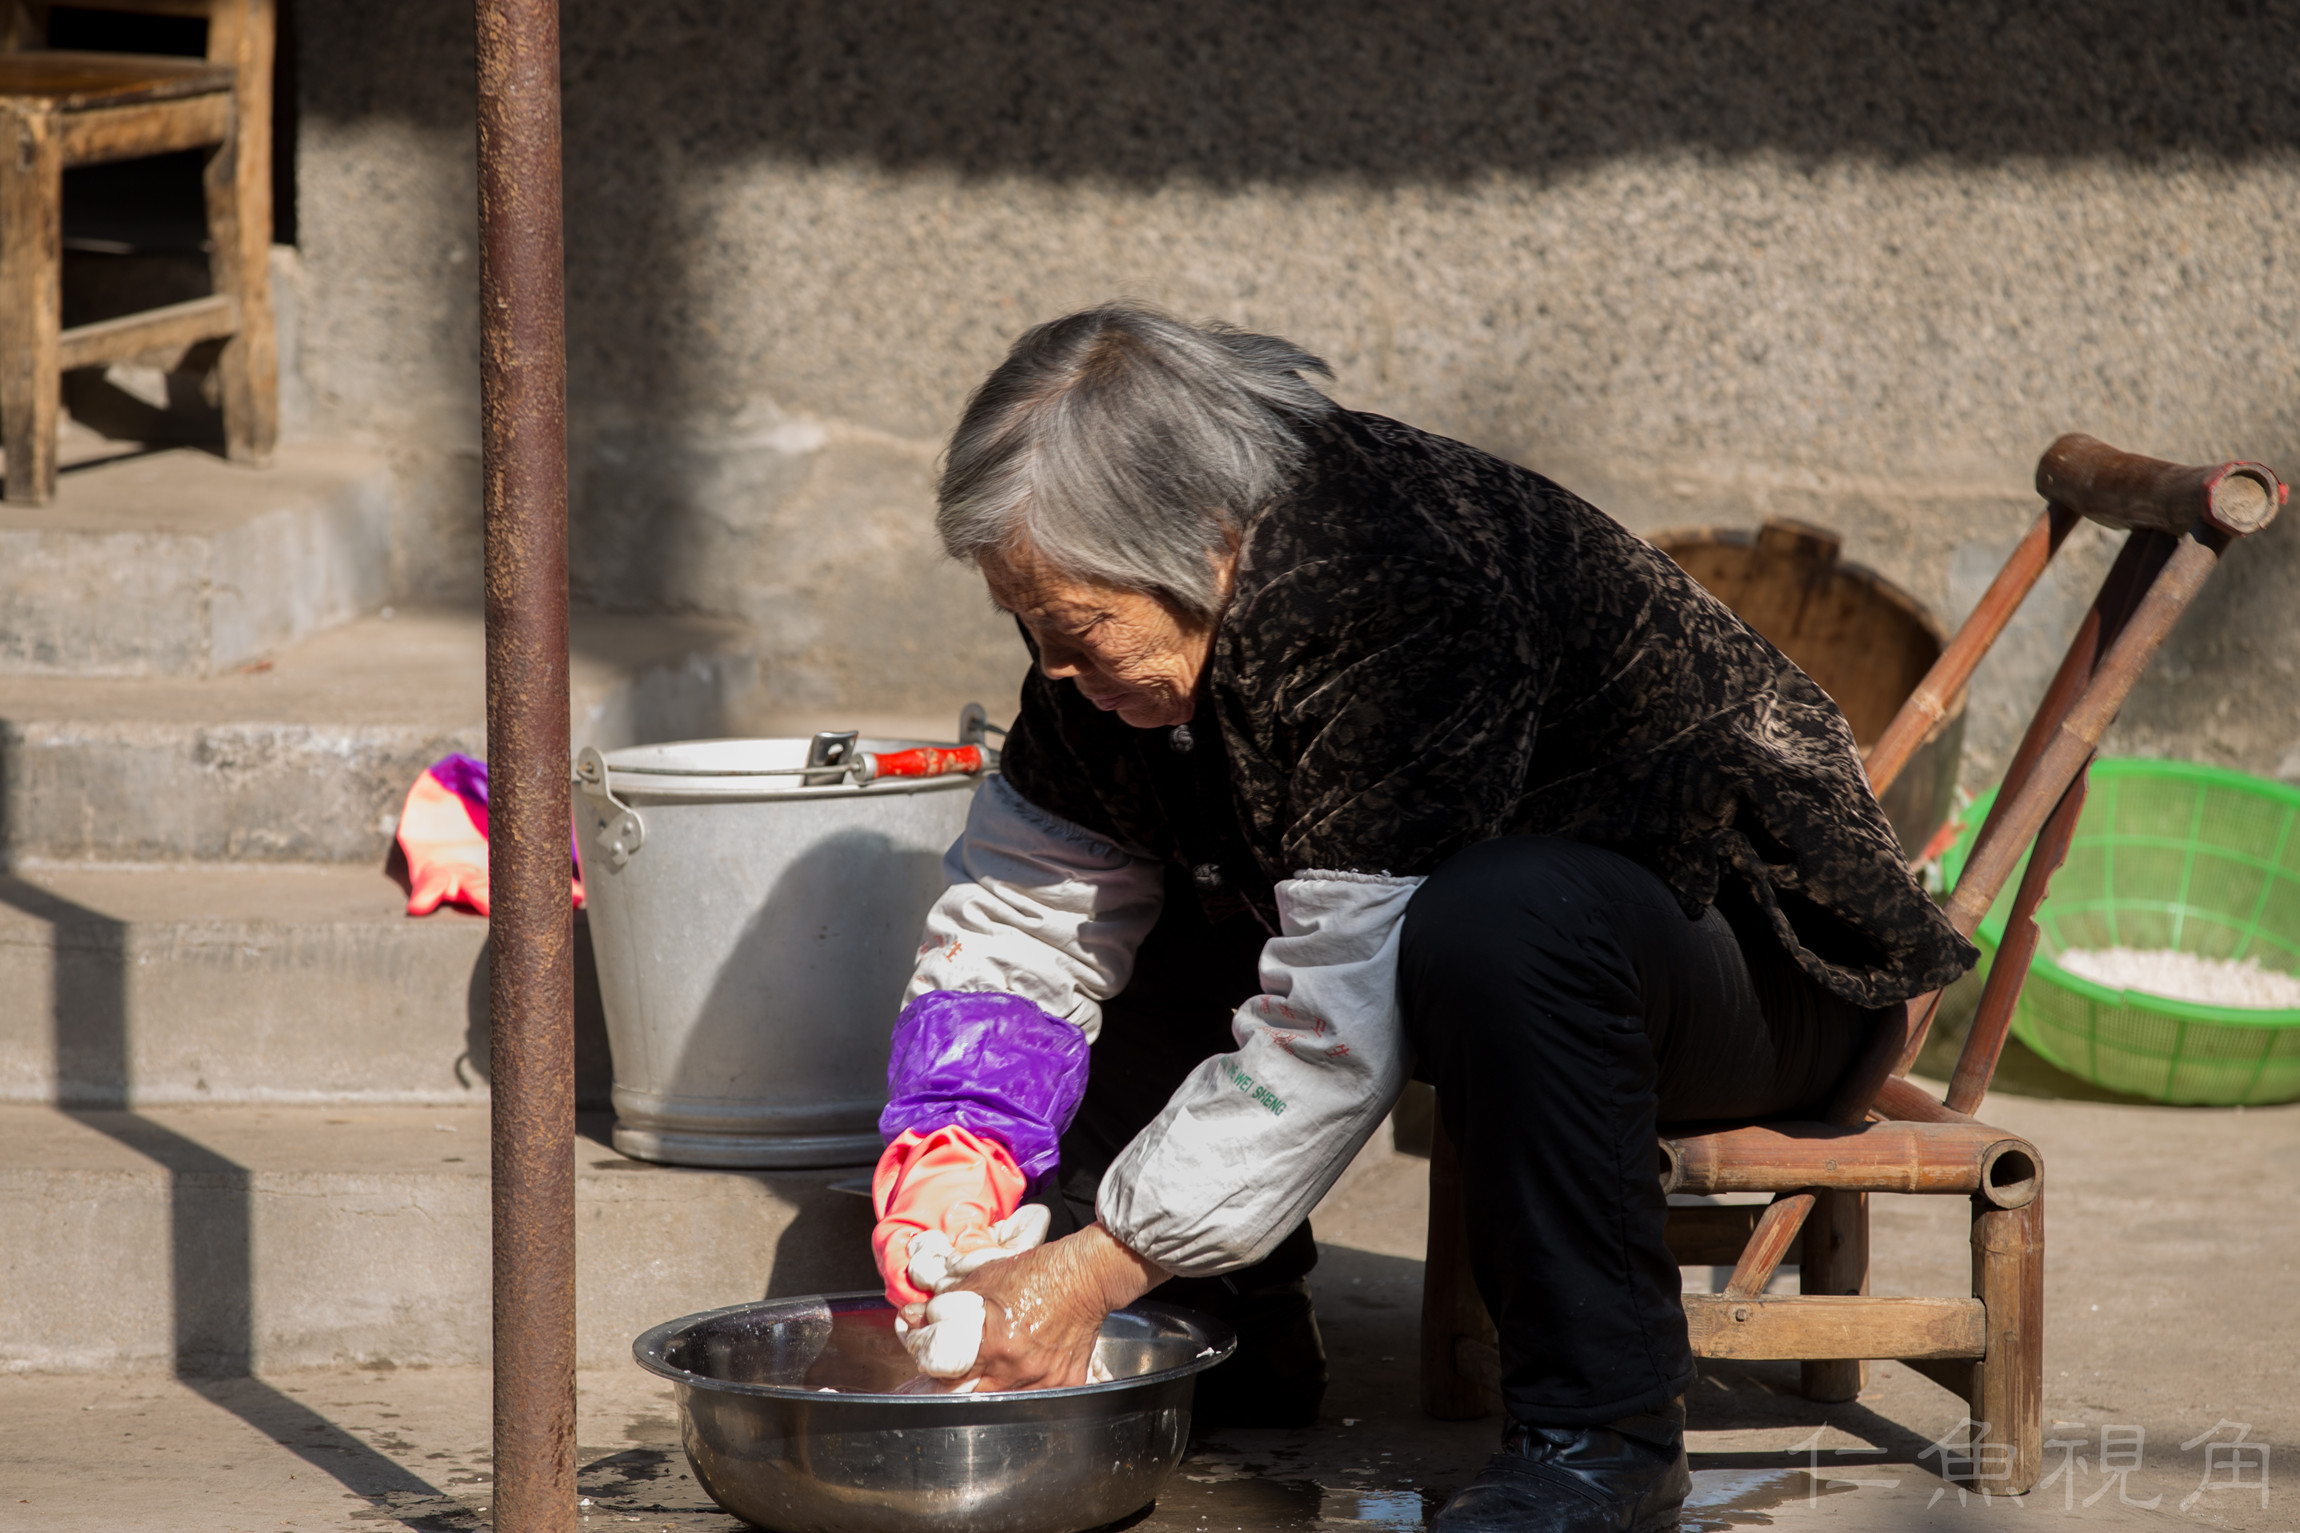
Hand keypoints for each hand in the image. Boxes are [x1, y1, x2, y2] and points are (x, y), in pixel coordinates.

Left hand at [902, 1224, 1165, 1391]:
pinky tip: (1014, 1381)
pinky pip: (1034, 1403)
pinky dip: (1019, 1394)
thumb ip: (945, 1303)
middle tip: (940, 1382)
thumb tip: (912, 1318)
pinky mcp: (1062, 1386)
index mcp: (992, 1342)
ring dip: (981, 1395)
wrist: (1084, 1278)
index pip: (942, 1370)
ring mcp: (1041, 1383)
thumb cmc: (1035, 1274)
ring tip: (976, 1381)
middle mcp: (1016, 1369)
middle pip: (966, 1396)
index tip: (921, 1361)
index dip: (925, 1366)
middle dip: (949, 1389)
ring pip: (998, 1405)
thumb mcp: (982, 1279)